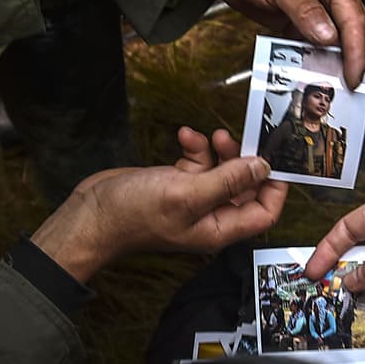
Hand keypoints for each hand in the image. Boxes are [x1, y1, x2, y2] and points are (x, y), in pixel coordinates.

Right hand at [32, 126, 286, 282]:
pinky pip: (196, 163)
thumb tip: (263, 167)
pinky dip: (195, 148)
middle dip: (243, 161)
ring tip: (211, 135)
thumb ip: (228, 181)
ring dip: (219, 150)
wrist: (90, 215)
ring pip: (221, 171)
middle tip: (236, 139)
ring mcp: (192, 199)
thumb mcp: (188, 194)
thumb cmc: (135, 214)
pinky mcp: (174, 183)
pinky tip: (184, 135)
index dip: (274, 188)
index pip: (263, 213)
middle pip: (244, 187)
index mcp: (218, 228)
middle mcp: (209, 215)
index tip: (274, 159)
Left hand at [190, 0, 364, 87]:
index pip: (354, 17)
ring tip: (324, 81)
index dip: (357, 49)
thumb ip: (304, 9)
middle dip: (350, 58)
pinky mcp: (302, 22)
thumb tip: (327, 35)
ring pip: (336, 42)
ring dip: (331, 61)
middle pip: (353, 31)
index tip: (354, 74)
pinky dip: (313, 59)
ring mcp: (317, 8)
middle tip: (343, 84)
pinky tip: (306, 70)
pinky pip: (314, 45)